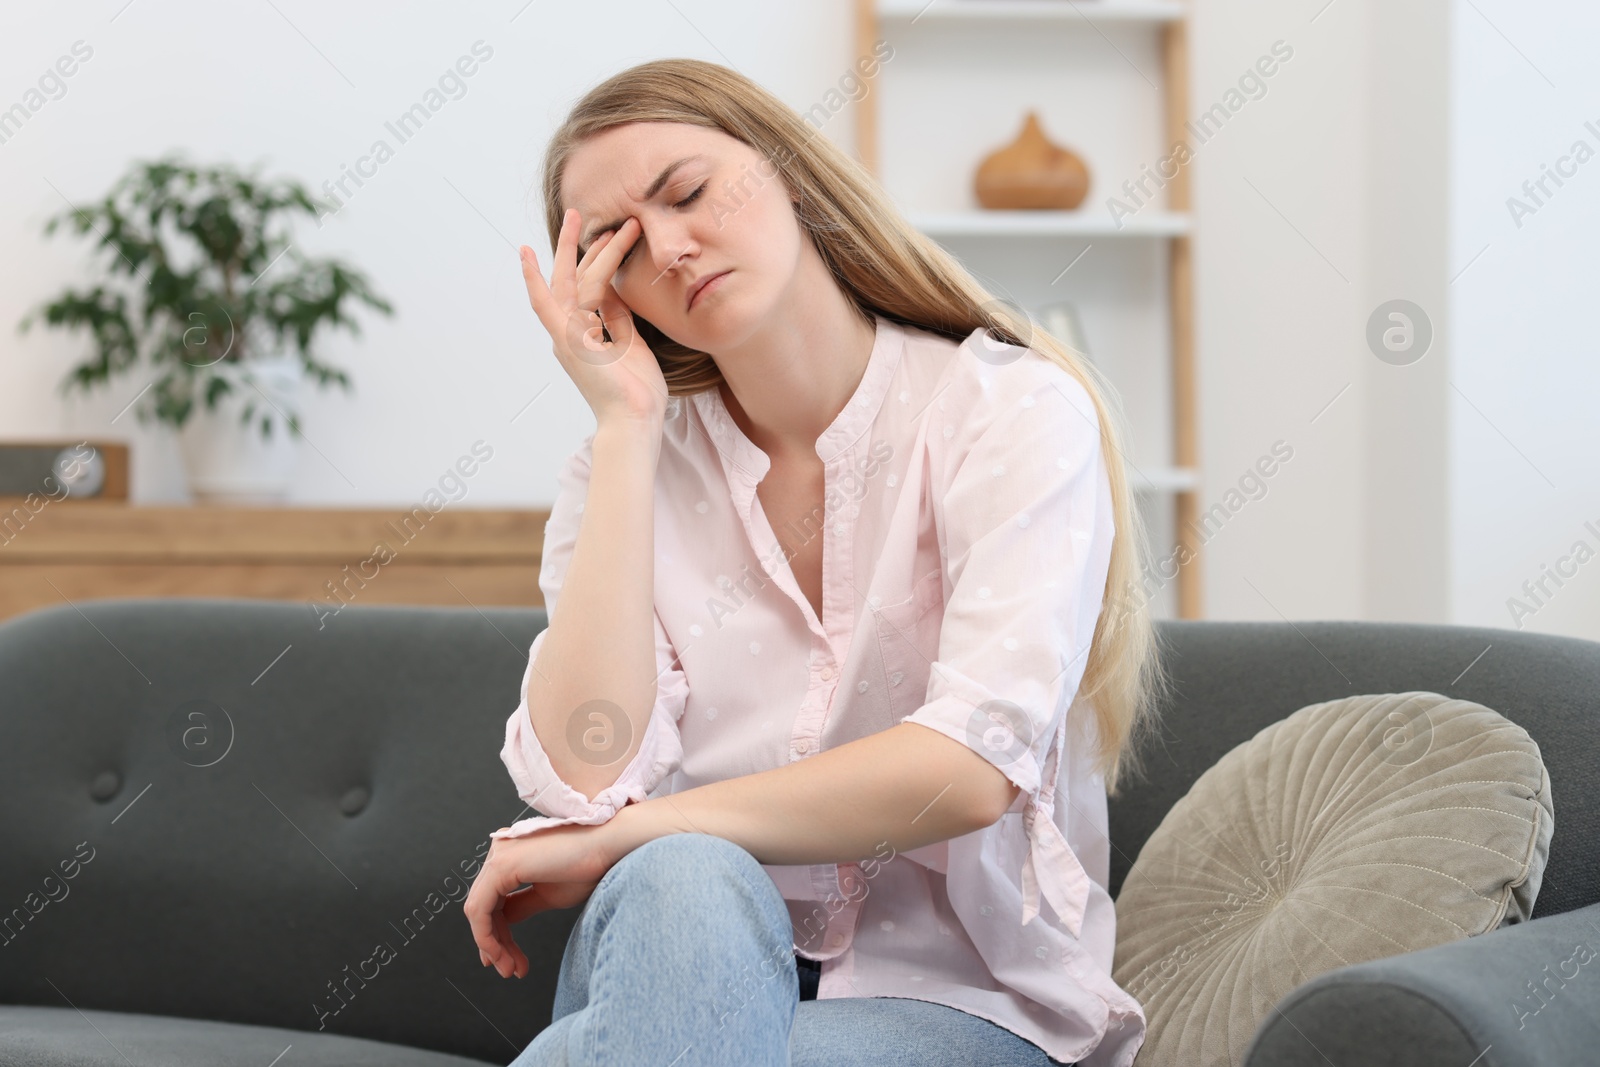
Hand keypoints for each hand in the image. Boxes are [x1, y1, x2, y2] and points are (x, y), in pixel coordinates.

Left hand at [463, 820, 617, 979]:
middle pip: (484, 906)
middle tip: (508, 970)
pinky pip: (480, 908)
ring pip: (478, 910)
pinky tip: (499, 954)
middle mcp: (500, 850)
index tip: (506, 960)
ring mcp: (498, 855)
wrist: (610, 847)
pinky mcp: (501, 865)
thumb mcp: (548, 894)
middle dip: (494, 943)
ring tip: (508, 968)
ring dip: (490, 944)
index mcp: (511, 854)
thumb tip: (502, 922)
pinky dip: (485, 936)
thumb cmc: (588, 867)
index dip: (495, 934)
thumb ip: (522, 906)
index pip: (492, 901)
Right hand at [519, 208, 668, 428]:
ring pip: (570, 282)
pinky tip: (527, 254)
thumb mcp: (632, 344)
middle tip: (580, 212)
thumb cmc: (637, 392)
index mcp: (584, 334)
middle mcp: (569, 332)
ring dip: (579, 249)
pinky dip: (535, 279)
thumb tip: (613, 287)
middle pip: (571, 278)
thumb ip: (619, 316)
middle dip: (577, 245)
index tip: (607, 234)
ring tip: (584, 218)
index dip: (593, 259)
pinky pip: (547, 305)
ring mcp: (566, 336)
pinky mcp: (567, 341)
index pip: (586, 288)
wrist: (634, 421)